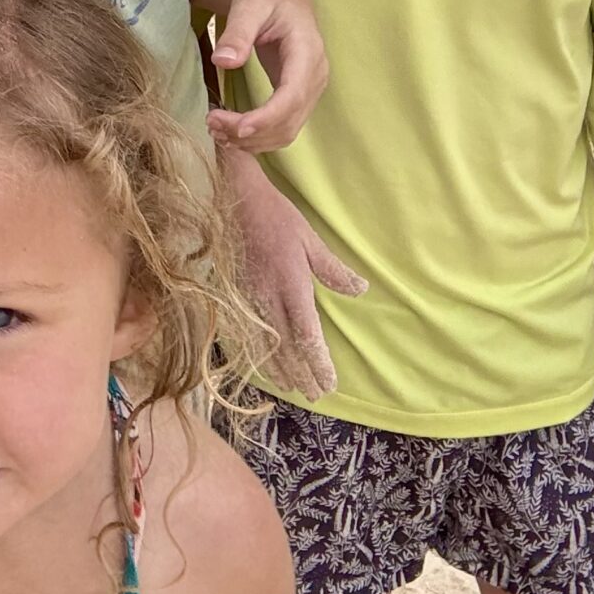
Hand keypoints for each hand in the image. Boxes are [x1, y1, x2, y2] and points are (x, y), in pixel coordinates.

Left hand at [205, 0, 328, 150]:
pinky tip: (231, 131)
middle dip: (252, 133)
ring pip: (287, 130)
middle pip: (289, 121)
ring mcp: (309, 87)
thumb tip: (223, 62)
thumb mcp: (249, 3)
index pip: (292, 96)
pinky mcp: (297, 94)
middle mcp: (315, 75)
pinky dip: (259, 136)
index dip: (266, 118)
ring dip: (254, 140)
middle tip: (212, 125)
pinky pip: (283, 125)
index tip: (236, 128)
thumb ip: (238, 33)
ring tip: (217, 131)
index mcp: (307, 51)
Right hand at [224, 150, 363, 396]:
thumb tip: (359, 291)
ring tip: (295, 388)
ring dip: (281, 370)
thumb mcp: (310, 240)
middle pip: (287, 348)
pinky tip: (265, 364)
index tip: (329, 384)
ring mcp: (249, 299)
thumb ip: (333, 270)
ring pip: (266, 345)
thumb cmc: (276, 217)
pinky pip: (248, 333)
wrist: (233, 199)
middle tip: (316, 395)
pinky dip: (259, 354)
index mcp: (291, 287)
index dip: (317, 363)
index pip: (306, 336)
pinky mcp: (236, 295)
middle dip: (303, 374)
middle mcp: (268, 299)